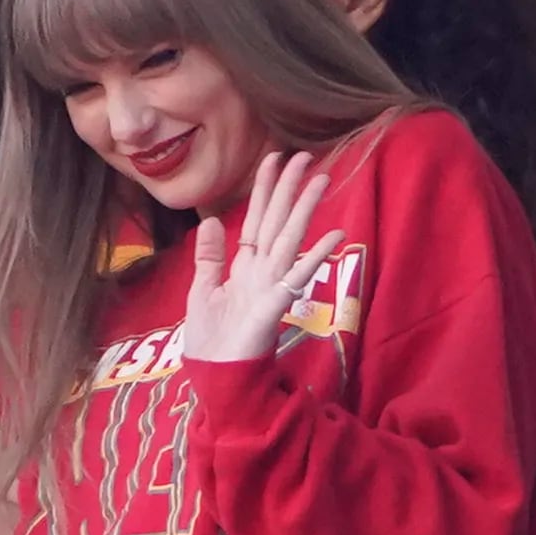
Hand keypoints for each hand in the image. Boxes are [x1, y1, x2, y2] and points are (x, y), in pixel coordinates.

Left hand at [183, 151, 347, 363]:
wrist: (216, 379)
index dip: (265, 189)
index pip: (258, 218)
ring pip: (290, 239)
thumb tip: (210, 220)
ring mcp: (271, 286)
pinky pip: (297, 276)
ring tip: (321, 180)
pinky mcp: (275, 306)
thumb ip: (209, 258)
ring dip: (305, 210)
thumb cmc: (212, 343)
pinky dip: (315, 256)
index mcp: (245, 267)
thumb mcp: (202, 292)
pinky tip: (333, 235)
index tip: (273, 159)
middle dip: (289, 188)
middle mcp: (262, 271)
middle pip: (278, 221)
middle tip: (303, 156)